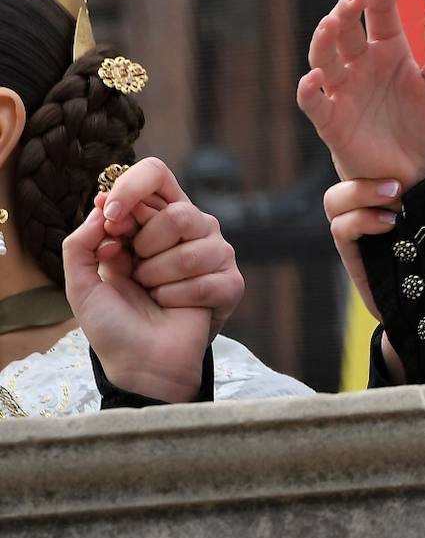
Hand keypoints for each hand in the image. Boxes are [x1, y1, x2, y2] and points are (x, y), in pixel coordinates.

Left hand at [63, 159, 240, 401]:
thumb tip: (103, 206)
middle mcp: (191, 228)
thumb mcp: (82, 279)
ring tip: (155, 293)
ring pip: (192, 250)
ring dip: (159, 280)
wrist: (138, 363)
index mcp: (155, 218)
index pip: (155, 175)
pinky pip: (204, 281)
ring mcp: (215, 254)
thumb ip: (82, 240)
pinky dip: (177, 299)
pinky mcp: (230, 283)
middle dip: (146, 250)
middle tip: (138, 273)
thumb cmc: (114, 321)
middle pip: (179, 212)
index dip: (131, 191)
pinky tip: (173, 307)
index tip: (112, 218)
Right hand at [297, 0, 424, 189]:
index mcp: (388, 50)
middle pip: (347, 29)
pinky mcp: (331, 121)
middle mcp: (361, 65)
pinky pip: (313, 102)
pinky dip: (309, 90)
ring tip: (333, 23)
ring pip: (324, 57)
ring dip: (325, 39)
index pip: (381, 12)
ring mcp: (343, 91)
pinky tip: (316, 78)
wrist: (417, 172)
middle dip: (348, 9)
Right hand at [322, 167, 424, 383]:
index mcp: (399, 183)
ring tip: (394, 197)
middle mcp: (375, 202)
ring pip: (334, 198)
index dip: (379, 144)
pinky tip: (390, 224)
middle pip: (345, 169)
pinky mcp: (355, 253)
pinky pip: (339, 227)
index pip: (375, 155)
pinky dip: (360, 219)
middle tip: (399, 181)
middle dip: (364, 164)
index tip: (407, 151)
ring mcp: (362, 227)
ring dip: (358, 192)